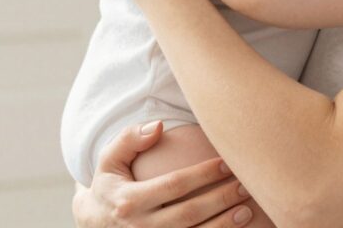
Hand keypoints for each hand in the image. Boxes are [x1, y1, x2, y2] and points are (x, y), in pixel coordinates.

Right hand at [72, 121, 253, 226]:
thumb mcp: (109, 160)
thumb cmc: (109, 185)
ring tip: (247, 209)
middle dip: (220, 199)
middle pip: (189, 213)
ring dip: (224, 225)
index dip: (203, 174)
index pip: (174, 185)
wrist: (95, 223)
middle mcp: (140, 227)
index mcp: (129, 200)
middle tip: (245, 184)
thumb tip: (158, 126)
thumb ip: (130, 139)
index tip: (227, 162)